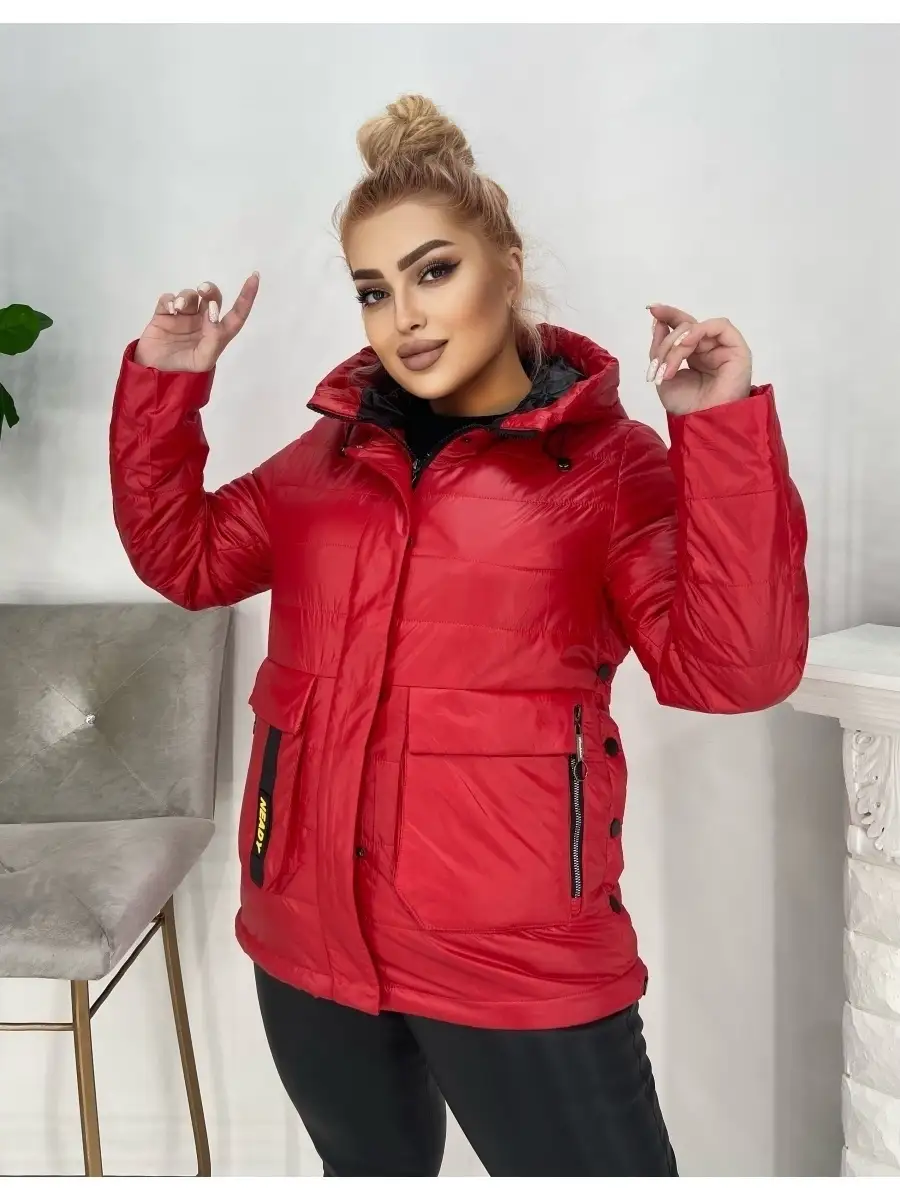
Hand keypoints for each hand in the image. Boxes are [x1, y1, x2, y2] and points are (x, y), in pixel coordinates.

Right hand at [133, 273, 259, 371]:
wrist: (154, 375)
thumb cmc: (182, 371)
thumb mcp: (204, 360)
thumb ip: (213, 339)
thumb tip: (213, 315)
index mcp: (217, 334)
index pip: (236, 314)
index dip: (247, 297)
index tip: (254, 277)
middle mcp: (202, 323)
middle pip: (212, 298)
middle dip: (210, 290)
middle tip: (203, 290)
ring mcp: (183, 317)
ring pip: (190, 295)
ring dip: (186, 296)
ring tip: (179, 308)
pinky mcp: (164, 315)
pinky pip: (168, 298)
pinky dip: (170, 300)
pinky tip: (170, 309)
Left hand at [646, 304, 752, 414]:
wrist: (702, 421)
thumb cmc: (686, 405)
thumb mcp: (663, 374)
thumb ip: (660, 348)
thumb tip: (657, 321)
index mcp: (695, 354)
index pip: (682, 327)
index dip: (668, 316)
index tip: (652, 309)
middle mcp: (709, 348)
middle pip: (686, 326)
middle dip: (666, 341)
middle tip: (658, 362)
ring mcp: (724, 347)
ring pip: (697, 328)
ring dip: (678, 343)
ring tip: (670, 365)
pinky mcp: (737, 349)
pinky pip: (720, 326)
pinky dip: (699, 331)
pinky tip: (687, 344)